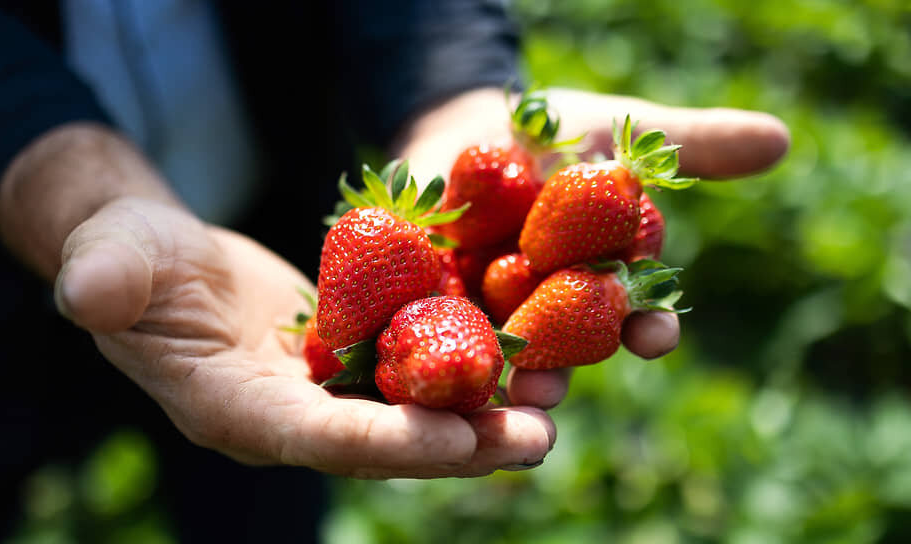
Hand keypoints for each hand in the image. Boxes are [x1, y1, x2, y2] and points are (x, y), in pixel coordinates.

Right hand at [55, 197, 554, 477]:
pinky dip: (461, 368)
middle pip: (383, 440)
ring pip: (408, 413)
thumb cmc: (125, 258)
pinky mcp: (342, 360)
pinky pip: (408, 370)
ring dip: (478, 415)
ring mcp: (318, 392)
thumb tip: (86, 293)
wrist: (154, 258)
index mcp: (235, 409)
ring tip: (550, 409)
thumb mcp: (111, 260)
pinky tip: (521, 357)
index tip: (460, 439)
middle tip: (537, 440)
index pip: (318, 437)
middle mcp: (287, 416)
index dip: (387, 441)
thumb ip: (105, 279)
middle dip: (458, 444)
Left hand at [392, 86, 789, 409]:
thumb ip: (688, 143)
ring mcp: (487, 310)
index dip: (645, 326)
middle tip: (552, 388)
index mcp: (598, 285)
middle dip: (558, 369)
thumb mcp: (618, 133)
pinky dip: (426, 337)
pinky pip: (426, 324)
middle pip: (557, 350)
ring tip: (492, 387)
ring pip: (494, 352)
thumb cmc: (555, 135)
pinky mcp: (430, 297)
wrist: (469, 124)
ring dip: (492, 373)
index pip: (631, 315)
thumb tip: (778, 138)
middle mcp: (546, 312)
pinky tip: (420, 354)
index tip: (654, 336)